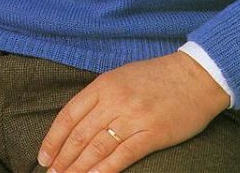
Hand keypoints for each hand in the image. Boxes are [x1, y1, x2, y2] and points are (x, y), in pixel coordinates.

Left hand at [37, 50, 230, 172]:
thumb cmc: (158, 77)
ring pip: (98, 147)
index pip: (70, 114)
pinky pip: (123, 155)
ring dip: (79, 168)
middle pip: (80, 134)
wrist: (196, 76)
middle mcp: (115, 100)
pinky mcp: (152, 134)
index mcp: (105, 84)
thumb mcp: (123, 76)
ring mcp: (133, 117)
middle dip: (63, 158)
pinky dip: (106, 169)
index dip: (54, 138)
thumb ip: (101, 96)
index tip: (44, 156)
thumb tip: (78, 123)